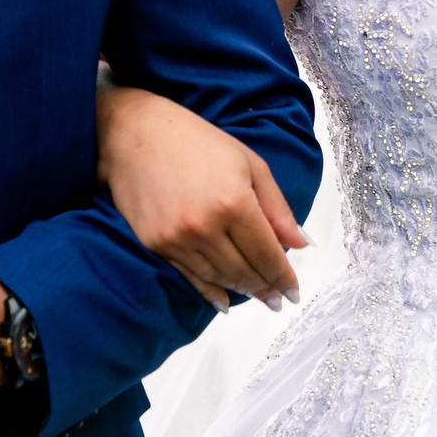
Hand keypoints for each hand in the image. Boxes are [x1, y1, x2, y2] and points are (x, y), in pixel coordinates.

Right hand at [98, 82, 306, 309]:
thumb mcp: (249, 163)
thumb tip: (301, 245)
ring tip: (259, 295)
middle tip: (279, 299)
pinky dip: (211, 292)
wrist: (134, 134)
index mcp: (234, 202)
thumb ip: (278, 208)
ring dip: (242, 290)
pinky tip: (226, 302)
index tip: (294, 292)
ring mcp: (177, 239)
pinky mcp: (156, 244)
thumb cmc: (196, 141)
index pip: (267, 254)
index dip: (283, 277)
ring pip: (219, 278)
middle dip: (266, 288)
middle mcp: (205, 226)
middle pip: (244, 271)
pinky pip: (190, 277)